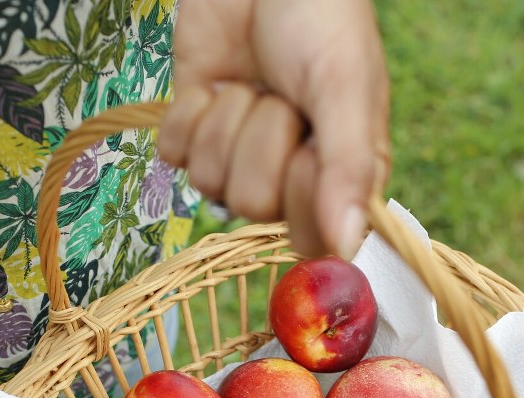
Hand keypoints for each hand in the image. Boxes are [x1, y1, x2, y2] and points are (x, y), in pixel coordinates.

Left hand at [158, 0, 389, 259]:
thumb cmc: (321, 19)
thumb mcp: (346, 86)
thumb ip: (348, 168)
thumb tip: (347, 248)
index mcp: (341, 174)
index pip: (313, 237)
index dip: (303, 195)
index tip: (310, 146)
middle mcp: (290, 175)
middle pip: (254, 206)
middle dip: (262, 140)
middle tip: (281, 97)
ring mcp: (237, 155)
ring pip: (209, 181)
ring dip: (228, 120)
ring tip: (252, 82)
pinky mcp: (193, 131)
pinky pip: (175, 155)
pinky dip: (191, 113)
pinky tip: (215, 82)